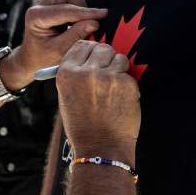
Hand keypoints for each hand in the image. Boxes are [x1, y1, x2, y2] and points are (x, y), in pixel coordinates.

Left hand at [2, 0, 106, 87]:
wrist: (33, 59)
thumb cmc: (43, 58)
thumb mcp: (59, 52)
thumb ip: (76, 36)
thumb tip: (95, 23)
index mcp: (35, 16)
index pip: (65, 10)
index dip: (86, 13)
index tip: (104, 14)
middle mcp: (40, 5)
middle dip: (83, 9)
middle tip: (90, 27)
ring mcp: (47, 2)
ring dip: (82, 10)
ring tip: (81, 29)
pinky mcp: (55, 3)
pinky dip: (80, 11)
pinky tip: (78, 25)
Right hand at [56, 40, 139, 162]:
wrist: (101, 148)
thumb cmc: (83, 126)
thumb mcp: (68, 97)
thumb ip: (77, 74)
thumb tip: (91, 55)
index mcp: (66, 73)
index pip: (81, 45)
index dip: (90, 51)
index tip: (95, 58)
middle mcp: (85, 72)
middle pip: (102, 47)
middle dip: (106, 58)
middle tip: (107, 72)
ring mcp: (107, 77)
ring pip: (119, 57)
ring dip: (118, 69)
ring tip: (113, 89)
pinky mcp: (126, 83)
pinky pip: (129, 74)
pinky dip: (127, 84)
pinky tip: (120, 100)